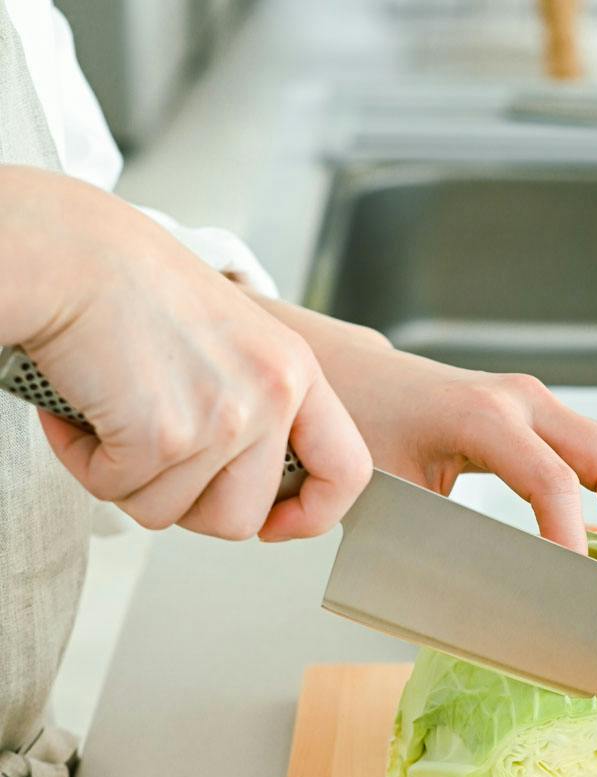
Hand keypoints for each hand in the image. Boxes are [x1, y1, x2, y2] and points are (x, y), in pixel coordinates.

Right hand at [0, 167, 370, 540]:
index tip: (274, 525)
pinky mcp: (164, 435)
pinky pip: (119, 490)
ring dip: (127, 480)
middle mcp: (271, 395)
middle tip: (150, 459)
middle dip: (184, 504)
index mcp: (294, 370)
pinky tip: (79, 413)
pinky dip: (86, 461)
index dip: (312, 515)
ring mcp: (223, 418)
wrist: (69, 250)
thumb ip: (255, 403)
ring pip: (171, 513)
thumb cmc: (131, 284)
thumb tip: (246, 481)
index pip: (346, 471)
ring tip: (110, 421)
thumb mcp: (232, 338)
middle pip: (240, 518)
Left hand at [249, 300, 596, 576]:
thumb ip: (435, 540)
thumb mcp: (390, 492)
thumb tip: (478, 609)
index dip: (571, 543)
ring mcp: (542, 403)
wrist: (355, 378)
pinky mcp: (548, 417)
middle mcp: (524, 400)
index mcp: (482, 417)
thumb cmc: (363, 432)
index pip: (554, 483)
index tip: (575, 592)